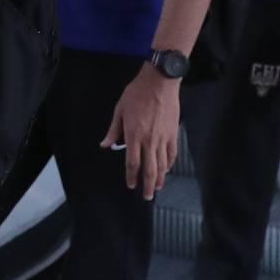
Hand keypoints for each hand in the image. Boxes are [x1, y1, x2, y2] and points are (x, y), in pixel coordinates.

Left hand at [103, 65, 180, 198]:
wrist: (160, 83)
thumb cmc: (136, 94)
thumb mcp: (119, 110)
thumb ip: (113, 130)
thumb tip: (105, 144)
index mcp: (133, 135)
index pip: (132, 162)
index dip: (131, 176)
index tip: (131, 185)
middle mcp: (149, 140)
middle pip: (149, 169)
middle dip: (147, 185)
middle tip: (147, 196)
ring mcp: (163, 138)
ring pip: (162, 164)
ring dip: (159, 178)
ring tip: (157, 188)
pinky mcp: (173, 133)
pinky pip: (172, 153)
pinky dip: (169, 164)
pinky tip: (166, 170)